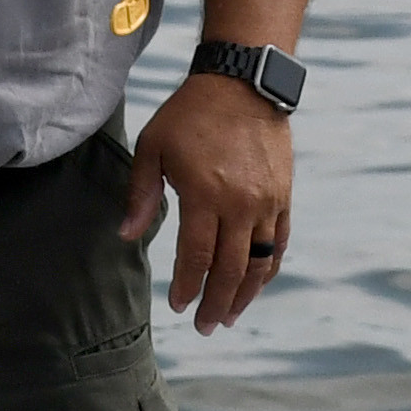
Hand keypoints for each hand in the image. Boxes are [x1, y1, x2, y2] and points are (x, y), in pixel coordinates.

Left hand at [122, 72, 294, 335]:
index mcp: (205, 195)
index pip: (196, 257)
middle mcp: (240, 204)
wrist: (243, 83)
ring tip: (230, 316)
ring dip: (245, 295)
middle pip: (230, 270)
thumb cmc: (190, 114)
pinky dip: (268, 268)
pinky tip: (256, 284)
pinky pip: (278, 242)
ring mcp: (266, 202)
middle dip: (216, 304)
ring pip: (259, 262)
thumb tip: (126, 236)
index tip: (178, 306)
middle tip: (205, 328)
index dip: (187, 287)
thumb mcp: (152, 147)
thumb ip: (140, 195)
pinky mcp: (283, 196)